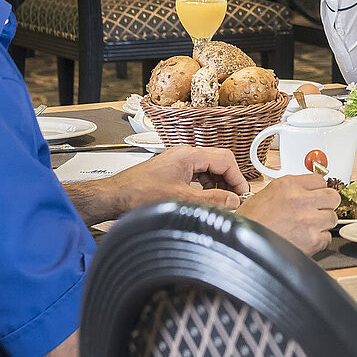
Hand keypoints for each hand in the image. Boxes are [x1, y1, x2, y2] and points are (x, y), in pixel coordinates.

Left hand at [83, 145, 251, 224]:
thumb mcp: (182, 200)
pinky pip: (197, 175)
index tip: (242, 194)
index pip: (225, 160)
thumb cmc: (138, 194)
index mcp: (189, 155)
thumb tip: (232, 201)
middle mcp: (184, 154)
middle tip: (234, 199)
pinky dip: (205, 186)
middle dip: (229, 181)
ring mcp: (178, 162)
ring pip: (208, 169)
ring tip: (220, 202)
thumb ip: (211, 200)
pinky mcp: (172, 171)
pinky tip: (205, 199)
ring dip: (217, 185)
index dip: (237, 178)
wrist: (115, 197)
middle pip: (218, 162)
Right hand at [239, 174, 339, 254]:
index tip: (316, 194)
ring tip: (309, 226)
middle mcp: (299, 200)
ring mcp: (308, 220)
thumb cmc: (249, 222)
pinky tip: (305, 239)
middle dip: (326, 204)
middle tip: (318, 209)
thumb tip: (304, 190)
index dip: (318, 189)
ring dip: (323, 222)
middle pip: (333, 197)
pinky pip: (326, 238)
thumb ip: (288, 190)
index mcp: (287, 185)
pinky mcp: (312, 240)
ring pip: (333, 218)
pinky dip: (318, 240)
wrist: (241, 245)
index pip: (320, 179)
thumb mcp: (264, 194)